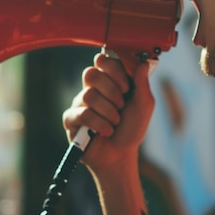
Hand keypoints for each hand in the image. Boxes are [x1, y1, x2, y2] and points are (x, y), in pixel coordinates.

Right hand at [62, 52, 155, 173]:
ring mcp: (79, 103)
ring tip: (115, 122)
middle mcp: (91, 88)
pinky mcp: (71, 119)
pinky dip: (99, 124)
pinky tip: (106, 131)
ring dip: (109, 112)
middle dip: (111, 91)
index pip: (102, 60)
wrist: (121, 154)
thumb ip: (142, 84)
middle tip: (122, 105)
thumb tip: (143, 62)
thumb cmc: (132, 128)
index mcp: (108, 80)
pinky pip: (82, 114)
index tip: (127, 87)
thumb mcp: (143, 105)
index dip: (115, 71)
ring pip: (88, 95)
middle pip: (91, 73)